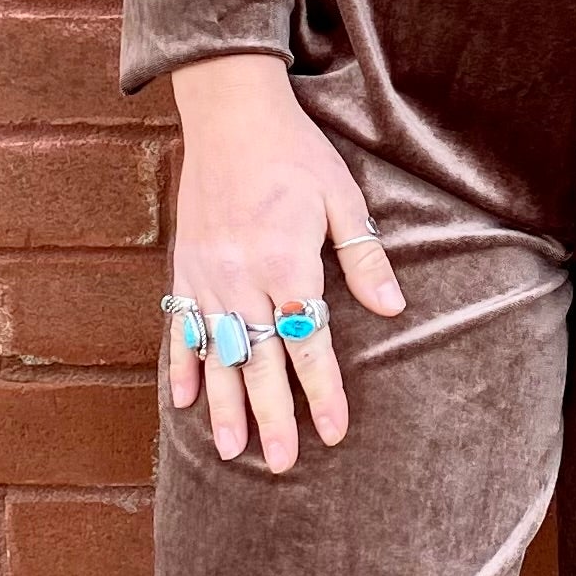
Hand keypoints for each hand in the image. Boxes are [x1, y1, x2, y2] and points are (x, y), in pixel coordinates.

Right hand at [166, 52, 404, 470]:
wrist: (229, 113)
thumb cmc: (295, 153)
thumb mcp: (342, 197)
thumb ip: (364, 257)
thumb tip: (393, 310)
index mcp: (286, 262)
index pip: (308, 342)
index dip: (323, 390)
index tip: (335, 432)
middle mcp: (241, 278)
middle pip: (262, 361)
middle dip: (274, 416)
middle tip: (282, 463)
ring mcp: (207, 276)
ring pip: (218, 354)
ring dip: (226, 405)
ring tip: (233, 451)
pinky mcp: (185, 268)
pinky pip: (182, 327)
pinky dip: (183, 366)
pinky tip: (186, 403)